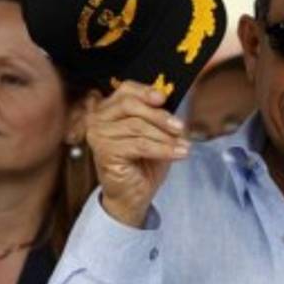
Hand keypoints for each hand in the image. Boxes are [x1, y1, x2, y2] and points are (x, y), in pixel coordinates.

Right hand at [86, 81, 189, 227]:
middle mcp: (99, 119)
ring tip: (183, 146)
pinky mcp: (105, 151)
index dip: (145, 91)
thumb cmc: (144, 162)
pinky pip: (139, 145)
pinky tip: (178, 153)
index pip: (126, 90)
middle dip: (159, 115)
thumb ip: (159, 116)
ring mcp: (99, 135)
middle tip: (180, 127)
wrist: (134, 193)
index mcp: (110, 109)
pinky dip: (163, 149)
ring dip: (165, 136)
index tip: (164, 98)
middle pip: (130, 105)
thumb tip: (172, 100)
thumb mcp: (156, 134)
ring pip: (137, 126)